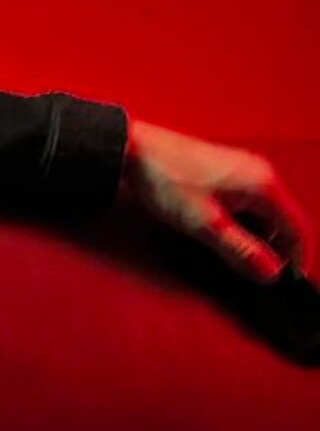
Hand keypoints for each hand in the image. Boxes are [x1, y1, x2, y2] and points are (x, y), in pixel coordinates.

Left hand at [120, 119, 313, 282]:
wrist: (132, 150)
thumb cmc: (165, 181)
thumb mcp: (205, 225)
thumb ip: (240, 250)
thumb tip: (270, 272)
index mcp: (265, 186)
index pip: (298, 229)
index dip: (296, 258)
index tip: (286, 280)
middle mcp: (260, 173)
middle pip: (283, 221)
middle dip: (273, 249)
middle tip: (256, 273)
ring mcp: (243, 170)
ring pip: (264, 213)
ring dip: (255, 236)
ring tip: (235, 256)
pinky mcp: (226, 171)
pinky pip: (247, 203)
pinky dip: (242, 222)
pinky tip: (222, 234)